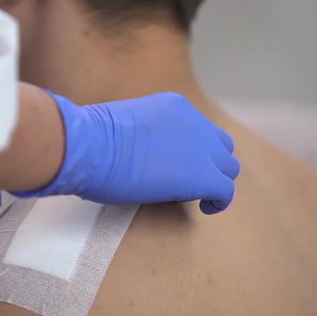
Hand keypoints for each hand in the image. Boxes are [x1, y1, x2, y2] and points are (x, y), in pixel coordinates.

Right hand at [13, 91, 239, 214]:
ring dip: (215, 182)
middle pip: (221, 146)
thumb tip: (139, 152)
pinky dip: (218, 202)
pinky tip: (204, 208)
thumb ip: (144, 133)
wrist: (89, 147)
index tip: (177, 166)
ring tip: (197, 197)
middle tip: (190, 183)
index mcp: (175, 107)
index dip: (194, 151)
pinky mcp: (202, 175)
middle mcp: (194, 122)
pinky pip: (225, 191)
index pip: (200, 129)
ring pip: (228, 168)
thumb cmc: (91, 140)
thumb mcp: (126, 125)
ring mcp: (201, 148)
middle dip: (210, 164)